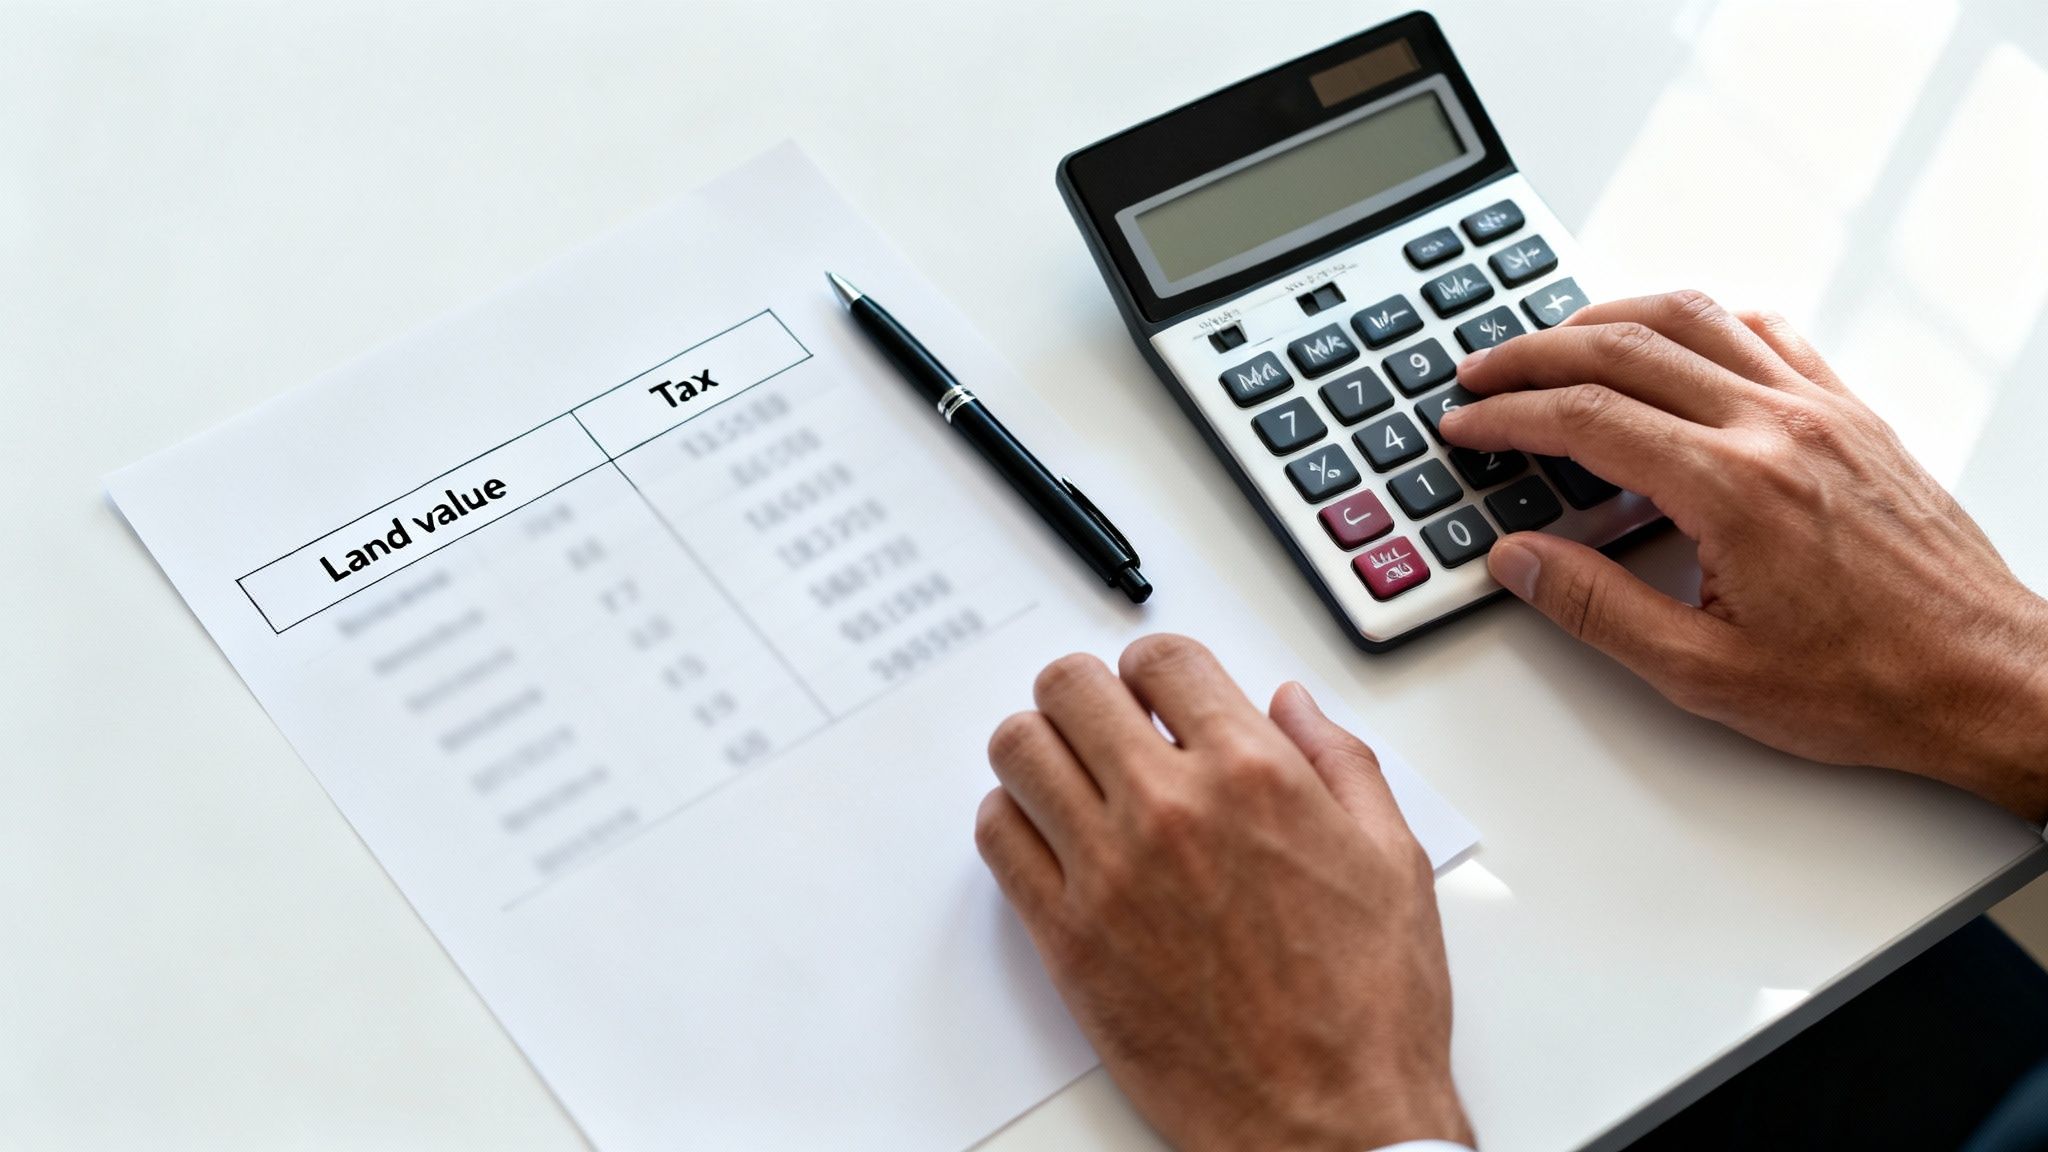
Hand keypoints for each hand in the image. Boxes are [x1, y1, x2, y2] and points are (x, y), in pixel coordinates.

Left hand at [975, 635, 1469, 1151]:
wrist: (1330, 1122)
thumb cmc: (1368, 1009)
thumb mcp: (1392, 860)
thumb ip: (1339, 762)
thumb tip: (1292, 705)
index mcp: (1255, 776)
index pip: (1162, 658)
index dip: (1156, 667)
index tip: (1160, 691)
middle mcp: (1171, 809)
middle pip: (1070, 687)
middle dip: (1087, 692)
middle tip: (1106, 722)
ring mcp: (1108, 871)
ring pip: (1018, 751)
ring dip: (1039, 747)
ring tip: (1070, 773)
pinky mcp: (1066, 937)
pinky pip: (997, 838)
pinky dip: (1012, 820)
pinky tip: (1051, 837)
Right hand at [1441, 291, 2047, 819]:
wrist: (1983, 677)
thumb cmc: (1866, 682)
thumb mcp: (1704, 673)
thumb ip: (1596, 609)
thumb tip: (1520, 561)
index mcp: (1734, 490)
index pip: (1588, 419)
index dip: (1510, 415)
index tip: (1467, 424)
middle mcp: (1777, 429)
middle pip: (1626, 347)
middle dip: (1535, 353)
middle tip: (1483, 373)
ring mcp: (1820, 410)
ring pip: (1694, 316)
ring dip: (1608, 317)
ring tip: (1555, 341)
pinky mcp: (1852, 413)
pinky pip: (1765, 332)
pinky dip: (1700, 322)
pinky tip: (1671, 344)